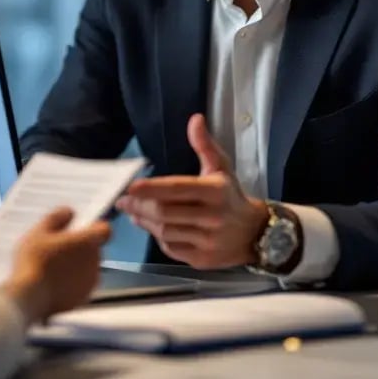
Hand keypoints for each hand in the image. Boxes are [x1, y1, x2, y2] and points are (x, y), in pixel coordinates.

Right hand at [2, 207, 110, 322]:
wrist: (28, 298)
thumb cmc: (34, 261)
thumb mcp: (39, 232)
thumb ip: (57, 218)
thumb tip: (70, 212)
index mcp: (87, 242)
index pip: (104, 230)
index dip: (94, 227)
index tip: (79, 229)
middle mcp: (95, 262)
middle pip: (94, 249)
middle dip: (81, 247)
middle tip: (57, 248)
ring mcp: (90, 282)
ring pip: (88, 267)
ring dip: (77, 265)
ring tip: (52, 267)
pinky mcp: (83, 298)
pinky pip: (82, 285)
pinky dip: (73, 283)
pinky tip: (53, 283)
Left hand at [115, 113, 267, 269]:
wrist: (255, 232)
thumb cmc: (230, 195)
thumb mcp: (221, 167)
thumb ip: (204, 145)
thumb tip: (195, 119)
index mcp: (215, 191)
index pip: (178, 189)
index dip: (152, 188)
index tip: (130, 186)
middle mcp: (212, 217)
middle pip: (165, 213)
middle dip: (139, 206)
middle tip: (122, 199)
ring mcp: (207, 241)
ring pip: (165, 231)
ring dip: (145, 221)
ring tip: (133, 211)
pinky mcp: (202, 259)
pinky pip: (171, 248)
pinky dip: (157, 237)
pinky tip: (151, 226)